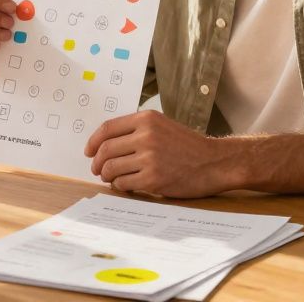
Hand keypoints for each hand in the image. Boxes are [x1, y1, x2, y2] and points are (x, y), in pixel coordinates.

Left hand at [84, 110, 236, 197]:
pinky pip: (123, 183)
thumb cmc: (188, 146)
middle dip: (97, 162)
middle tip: (98, 170)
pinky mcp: (153, 179)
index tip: (88, 151)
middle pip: (105, 150)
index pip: (107, 129)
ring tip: (112, 178)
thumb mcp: (162, 126)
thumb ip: (136, 130)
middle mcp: (146, 136)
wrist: (214, 162)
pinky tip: (127, 185)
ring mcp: (149, 158)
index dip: (93, 142)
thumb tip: (105, 144)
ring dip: (107, 176)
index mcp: (146, 119)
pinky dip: (120, 186)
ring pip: (111, 168)